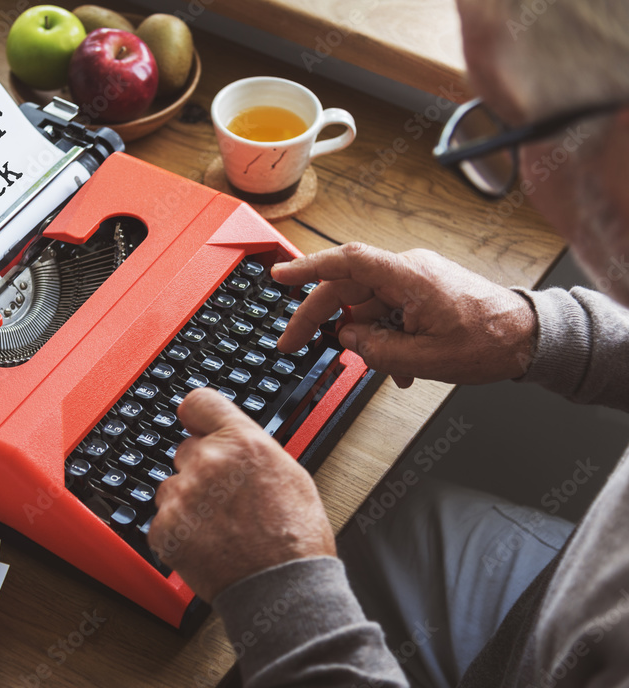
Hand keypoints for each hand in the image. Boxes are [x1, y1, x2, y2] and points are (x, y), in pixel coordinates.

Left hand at [147, 388, 335, 601]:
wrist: (282, 588)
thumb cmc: (295, 538)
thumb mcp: (289, 473)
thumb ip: (251, 448)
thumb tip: (231, 438)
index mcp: (242, 442)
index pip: (198, 403)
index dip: (196, 416)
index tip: (194, 424)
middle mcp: (208, 462)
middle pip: (186, 451)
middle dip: (200, 470)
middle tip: (225, 499)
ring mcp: (183, 495)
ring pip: (172, 487)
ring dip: (188, 503)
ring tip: (220, 528)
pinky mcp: (166, 528)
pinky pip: (163, 520)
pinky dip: (179, 533)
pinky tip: (207, 544)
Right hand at [273, 243, 536, 387]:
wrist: (530, 338)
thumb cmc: (489, 342)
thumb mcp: (425, 359)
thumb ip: (376, 349)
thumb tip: (347, 338)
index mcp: (408, 277)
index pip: (346, 262)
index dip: (307, 268)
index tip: (279, 276)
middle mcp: (408, 270)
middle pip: (347, 287)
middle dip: (318, 317)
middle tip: (292, 342)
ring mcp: (415, 280)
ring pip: (367, 305)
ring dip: (364, 338)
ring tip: (382, 369)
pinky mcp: (422, 291)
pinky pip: (387, 311)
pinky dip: (384, 336)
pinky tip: (398, 365)